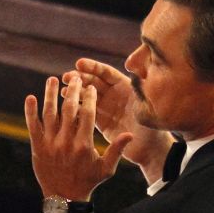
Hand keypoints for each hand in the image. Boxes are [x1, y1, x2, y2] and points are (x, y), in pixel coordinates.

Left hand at [24, 75, 130, 201]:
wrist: (64, 198)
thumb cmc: (88, 182)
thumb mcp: (106, 169)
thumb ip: (117, 150)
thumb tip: (131, 133)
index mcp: (84, 144)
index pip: (87, 114)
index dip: (89, 98)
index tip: (90, 87)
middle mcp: (66, 142)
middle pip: (69, 109)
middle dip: (73, 91)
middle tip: (74, 78)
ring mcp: (50, 144)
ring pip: (49, 114)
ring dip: (50, 95)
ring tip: (52, 80)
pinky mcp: (37, 147)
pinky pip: (32, 126)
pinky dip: (30, 111)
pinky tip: (30, 97)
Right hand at [64, 59, 172, 182]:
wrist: (148, 149)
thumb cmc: (151, 128)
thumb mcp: (145, 108)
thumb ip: (138, 92)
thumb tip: (136, 76)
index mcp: (126, 87)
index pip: (107, 73)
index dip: (93, 67)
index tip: (79, 63)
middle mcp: (115, 95)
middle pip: (94, 81)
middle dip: (80, 78)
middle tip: (66, 77)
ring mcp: (106, 107)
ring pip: (87, 95)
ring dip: (75, 91)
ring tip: (62, 89)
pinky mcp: (100, 120)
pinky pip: (85, 111)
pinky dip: (76, 107)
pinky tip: (64, 106)